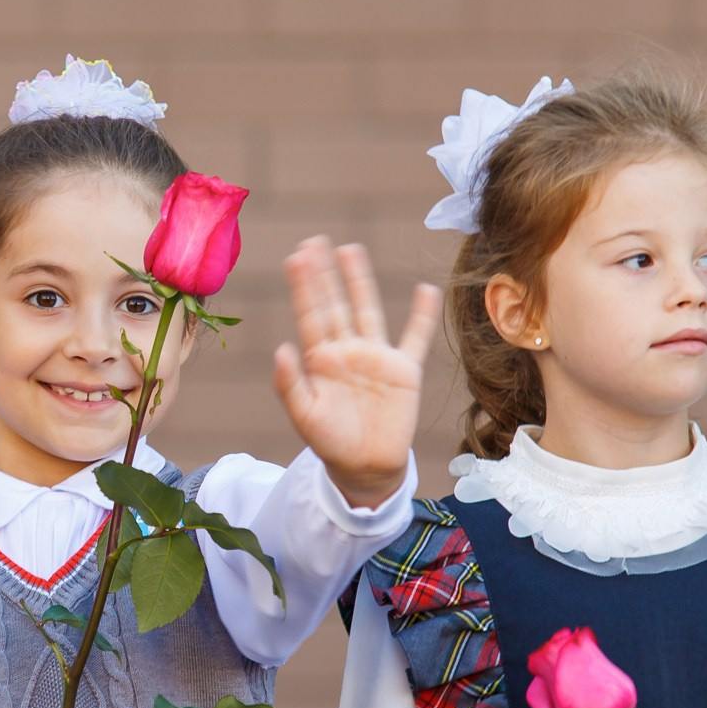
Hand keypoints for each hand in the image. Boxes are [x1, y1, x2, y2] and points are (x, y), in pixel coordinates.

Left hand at [277, 236, 440, 507]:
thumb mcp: (305, 416)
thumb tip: (281, 348)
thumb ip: (291, 384)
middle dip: (324, 274)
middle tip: (314, 240)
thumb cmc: (330, 442)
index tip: (296, 256)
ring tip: (350, 249)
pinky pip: (415, 338)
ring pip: (367, 310)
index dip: (304, 286)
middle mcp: (346, 351)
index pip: (310, 314)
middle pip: (335, 303)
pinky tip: (425, 290)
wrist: (364, 467)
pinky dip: (422, 316)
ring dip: (360, 281)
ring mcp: (375, 357)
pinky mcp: (404, 370)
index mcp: (320, 360)